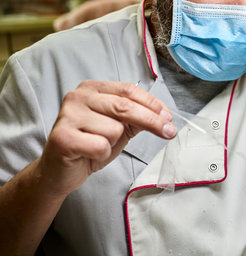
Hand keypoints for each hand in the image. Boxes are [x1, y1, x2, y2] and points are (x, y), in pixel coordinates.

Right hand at [38, 80, 176, 196]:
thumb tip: (164, 118)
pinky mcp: (62, 137)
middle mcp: (78, 97)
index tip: (168, 118)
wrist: (60, 172)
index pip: (129, 91)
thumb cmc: (90, 146)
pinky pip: (101, 145)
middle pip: (125, 106)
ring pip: (114, 128)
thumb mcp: (118, 128)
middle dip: (152, 121)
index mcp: (92, 88)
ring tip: (99, 146)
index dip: (152, 104)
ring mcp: (68, 116)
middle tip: (169, 132)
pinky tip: (89, 154)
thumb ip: (137, 118)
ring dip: (114, 143)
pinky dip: (102, 153)